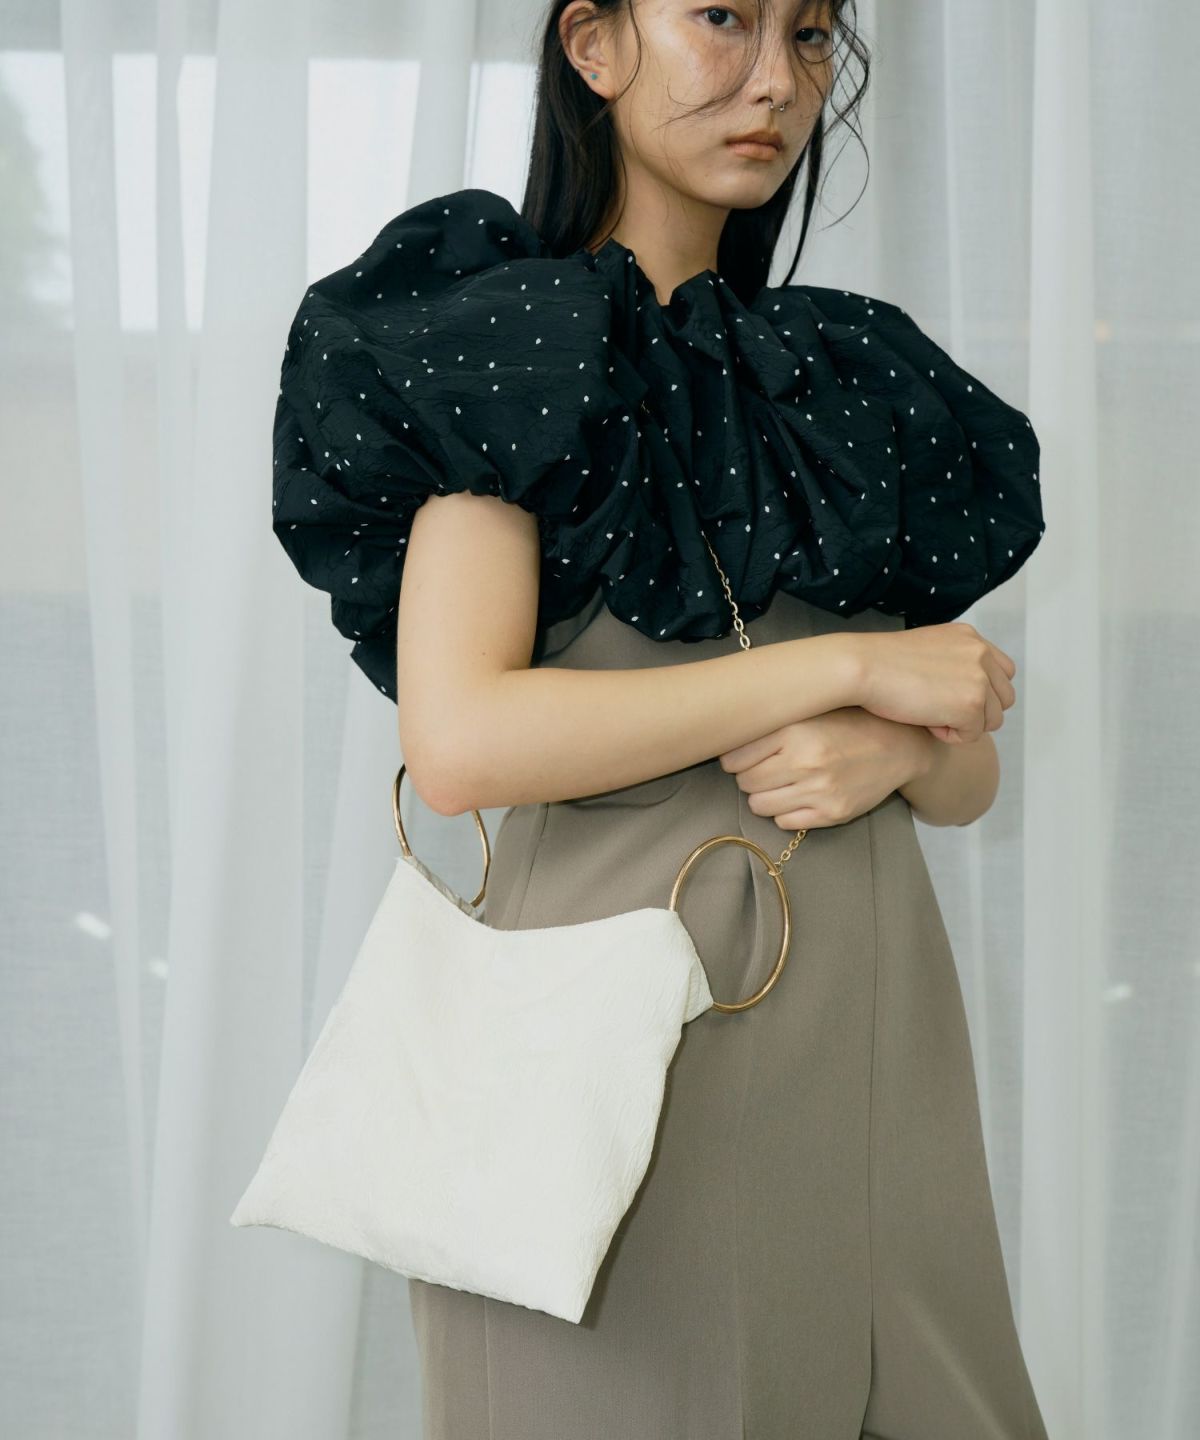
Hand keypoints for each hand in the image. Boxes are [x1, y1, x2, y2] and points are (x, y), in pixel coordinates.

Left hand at [717, 708, 930, 830]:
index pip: (734, 757)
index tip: (745, 755)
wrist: (900, 745)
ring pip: (759, 806)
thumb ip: (773, 722)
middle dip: (750, 777)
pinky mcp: (832, 813)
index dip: (735, 758)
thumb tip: (725, 735)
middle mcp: (805, 761)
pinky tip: (800, 796)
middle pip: (745, 783)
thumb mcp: (810, 710)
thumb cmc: (848, 723)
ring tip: (782, 782)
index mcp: (795, 729)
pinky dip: (786, 812)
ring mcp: (819, 790)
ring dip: (764, 796)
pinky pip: (784, 822)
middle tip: (767, 768)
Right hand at [851, 622, 1016, 743]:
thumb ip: (951, 662)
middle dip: (977, 711)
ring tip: (929, 716)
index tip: (952, 698)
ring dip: (965, 724)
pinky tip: (926, 722)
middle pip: (1004, 698)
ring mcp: (980, 679)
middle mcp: (981, 654)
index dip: (982, 691)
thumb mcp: (925, 649)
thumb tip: (960, 689)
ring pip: (992, 719)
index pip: (1002, 671)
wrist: (862, 667)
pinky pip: (973, 734)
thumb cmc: (879, 663)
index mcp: (970, 637)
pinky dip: (950, 735)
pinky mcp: (972, 704)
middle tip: (939, 711)